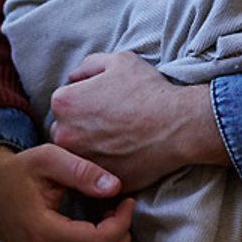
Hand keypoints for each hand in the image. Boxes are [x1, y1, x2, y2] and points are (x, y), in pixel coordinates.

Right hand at [0, 144, 135, 241]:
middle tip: (120, 215)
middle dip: (121, 241)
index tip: (126, 202)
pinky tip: (97, 241)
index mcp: (41, 232)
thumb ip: (81, 171)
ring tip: (110, 229)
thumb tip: (114, 187)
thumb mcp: (47, 158)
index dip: (121, 222)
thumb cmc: (18, 173)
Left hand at [48, 52, 227, 191]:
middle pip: (65, 130)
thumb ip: (89, 65)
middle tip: (110, 124)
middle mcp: (64, 134)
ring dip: (90, 148)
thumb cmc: (148, 91)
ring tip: (117, 141)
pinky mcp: (97, 180)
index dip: (83, 101)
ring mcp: (80, 160)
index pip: (63, 103)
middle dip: (81, 127)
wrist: (178, 125)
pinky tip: (123, 156)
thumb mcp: (119, 61)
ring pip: (77, 154)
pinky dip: (105, 166)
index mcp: (64, 103)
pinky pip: (95, 173)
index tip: (103, 104)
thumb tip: (74, 76)